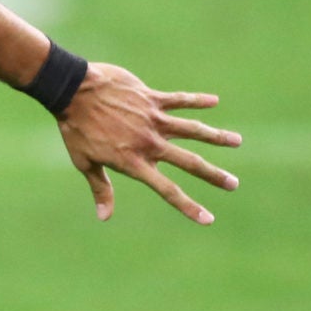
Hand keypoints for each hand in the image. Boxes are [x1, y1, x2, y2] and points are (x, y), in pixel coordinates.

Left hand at [58, 63, 242, 224]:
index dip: (189, 207)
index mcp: (134, 162)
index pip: (167, 190)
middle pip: (189, 162)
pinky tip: (215, 101)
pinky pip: (180, 100)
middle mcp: (149, 143)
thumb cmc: (76, 130)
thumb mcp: (85, 162)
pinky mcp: (152, 99)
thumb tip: (104, 217)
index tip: (208, 219)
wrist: (73, 91)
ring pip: (192, 129)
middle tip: (234, 184)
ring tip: (237, 142)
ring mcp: (153, 119)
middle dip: (213, 175)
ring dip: (216, 136)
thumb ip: (101, 188)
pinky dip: (197, 100)